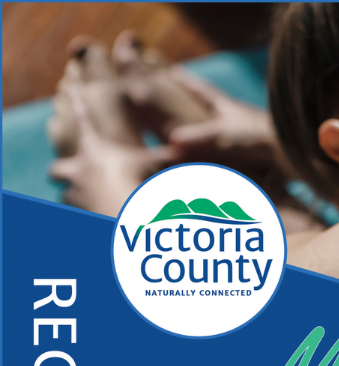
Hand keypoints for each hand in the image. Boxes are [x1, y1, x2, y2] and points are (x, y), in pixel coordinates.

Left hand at [49, 85, 175, 216]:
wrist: (121, 210)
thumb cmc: (138, 182)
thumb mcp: (158, 165)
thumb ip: (170, 156)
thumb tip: (189, 145)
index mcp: (95, 149)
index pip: (82, 117)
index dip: (76, 99)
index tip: (69, 83)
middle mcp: (77, 169)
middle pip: (59, 169)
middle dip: (64, 171)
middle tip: (71, 174)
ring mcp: (74, 192)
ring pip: (66, 194)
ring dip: (74, 196)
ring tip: (86, 202)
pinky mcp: (75, 213)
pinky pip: (74, 215)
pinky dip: (82, 216)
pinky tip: (92, 219)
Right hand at [167, 69, 276, 159]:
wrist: (293, 151)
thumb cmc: (258, 137)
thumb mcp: (223, 134)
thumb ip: (198, 136)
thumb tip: (173, 140)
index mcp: (226, 106)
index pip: (202, 90)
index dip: (187, 82)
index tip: (174, 72)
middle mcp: (237, 117)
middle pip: (213, 108)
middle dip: (198, 106)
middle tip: (183, 102)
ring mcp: (247, 134)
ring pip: (223, 130)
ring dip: (210, 134)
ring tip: (197, 139)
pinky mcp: (255, 152)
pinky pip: (233, 151)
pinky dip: (223, 156)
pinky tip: (219, 165)